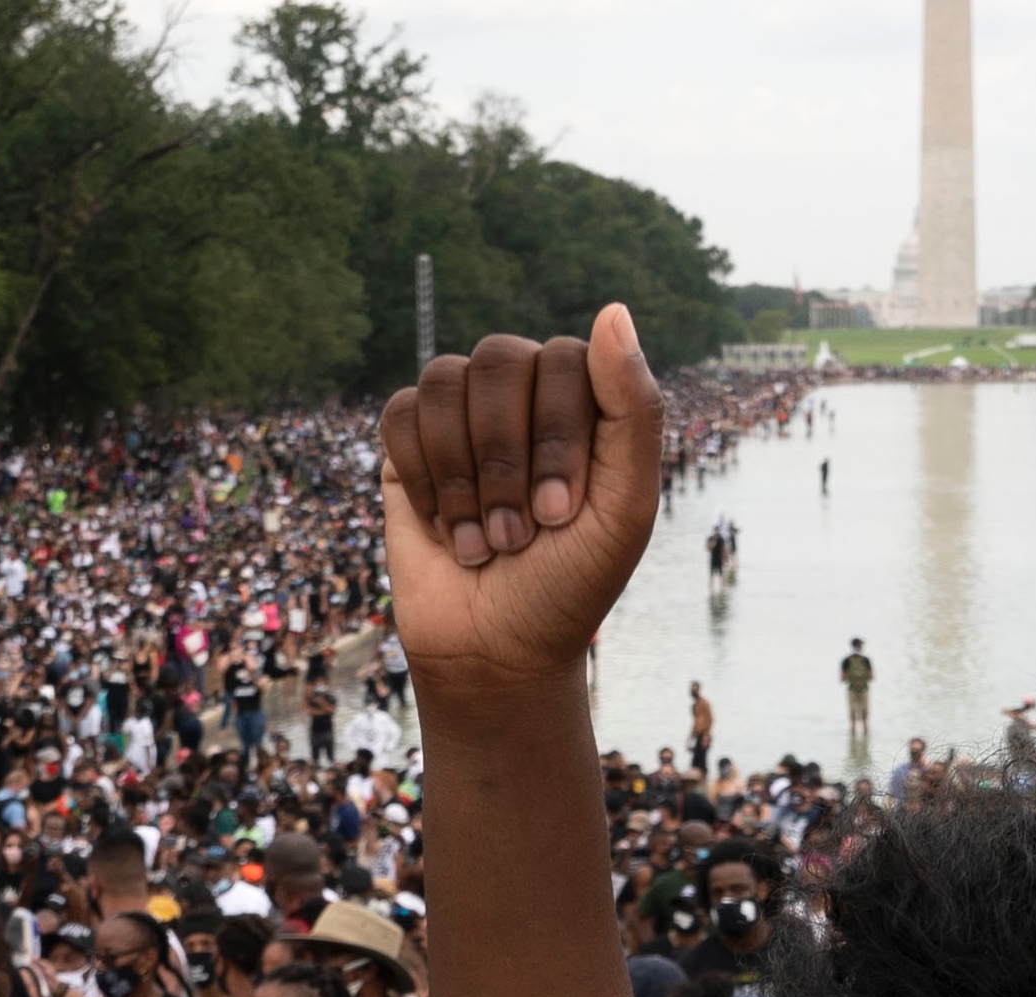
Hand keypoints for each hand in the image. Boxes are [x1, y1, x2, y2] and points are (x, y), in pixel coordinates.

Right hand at [376, 315, 660, 712]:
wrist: (496, 650)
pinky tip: (446, 527)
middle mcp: (524, 394)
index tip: (561, 515)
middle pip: (500, 359)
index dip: (557, 435)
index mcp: (585, 400)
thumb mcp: (625, 507)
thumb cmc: (571, 583)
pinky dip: (423, 478)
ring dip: (464, 476)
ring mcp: (464, 414)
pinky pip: (401, 413)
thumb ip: (634, 409)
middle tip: (519, 534)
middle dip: (506, 458)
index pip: (564, 358)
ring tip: (484, 541)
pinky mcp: (408, 443)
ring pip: (446, 381)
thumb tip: (613, 308)